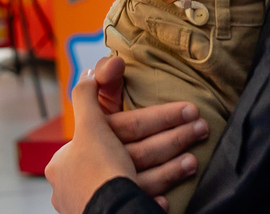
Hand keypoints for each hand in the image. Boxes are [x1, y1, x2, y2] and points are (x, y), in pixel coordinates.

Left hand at [45, 67, 208, 212]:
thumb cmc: (98, 173)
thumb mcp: (89, 126)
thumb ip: (87, 95)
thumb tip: (91, 69)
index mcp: (68, 161)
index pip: (120, 127)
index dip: (153, 118)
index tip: (181, 112)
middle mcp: (79, 183)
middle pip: (133, 153)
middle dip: (171, 141)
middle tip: (201, 128)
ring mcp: (98, 202)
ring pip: (141, 178)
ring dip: (170, 168)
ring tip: (194, 161)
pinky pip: (139, 202)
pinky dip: (154, 197)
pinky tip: (166, 199)